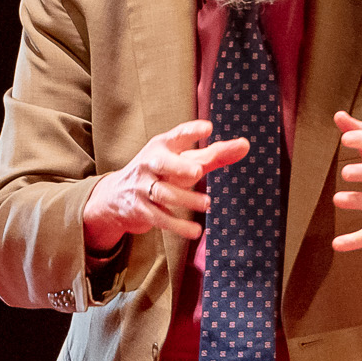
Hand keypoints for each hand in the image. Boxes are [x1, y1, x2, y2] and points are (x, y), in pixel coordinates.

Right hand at [85, 119, 253, 252]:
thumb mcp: (184, 161)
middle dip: (178, 166)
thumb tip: (246, 145)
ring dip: (185, 199)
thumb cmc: (162, 173)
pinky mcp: (141, 210)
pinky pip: (160, 218)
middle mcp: (149, 164)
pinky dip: (178, 226)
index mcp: (162, 146)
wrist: (116, 197)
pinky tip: (196, 232)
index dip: (191, 132)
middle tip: (197, 171)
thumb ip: (215, 154)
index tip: (208, 128)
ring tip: (207, 204)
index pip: (176, 136)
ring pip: (163, 193)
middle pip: (162, 163)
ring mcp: (143, 187)